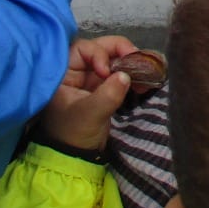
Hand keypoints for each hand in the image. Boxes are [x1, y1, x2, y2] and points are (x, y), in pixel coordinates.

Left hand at [40, 36, 141, 151]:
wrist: (76, 159)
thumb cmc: (74, 135)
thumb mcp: (89, 115)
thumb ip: (107, 95)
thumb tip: (125, 75)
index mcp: (64, 73)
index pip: (83, 49)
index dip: (99, 54)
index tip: (107, 71)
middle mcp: (77, 72)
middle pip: (101, 49)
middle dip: (120, 51)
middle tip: (137, 58)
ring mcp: (91, 80)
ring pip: (113, 60)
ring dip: (129, 63)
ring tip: (144, 72)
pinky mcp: (104, 89)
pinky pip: (120, 75)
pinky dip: (132, 76)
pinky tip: (143, 84)